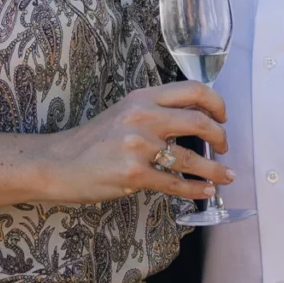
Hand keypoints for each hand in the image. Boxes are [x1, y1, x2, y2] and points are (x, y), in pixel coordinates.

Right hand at [38, 80, 230, 205]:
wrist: (56, 163)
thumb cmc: (90, 141)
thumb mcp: (122, 114)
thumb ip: (153, 113)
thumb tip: (192, 122)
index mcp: (142, 98)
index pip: (192, 90)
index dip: (216, 103)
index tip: (223, 117)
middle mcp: (142, 117)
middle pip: (199, 121)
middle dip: (221, 136)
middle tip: (225, 147)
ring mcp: (138, 146)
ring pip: (191, 158)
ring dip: (215, 169)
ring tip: (226, 176)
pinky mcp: (133, 175)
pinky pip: (175, 184)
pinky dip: (196, 190)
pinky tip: (206, 192)